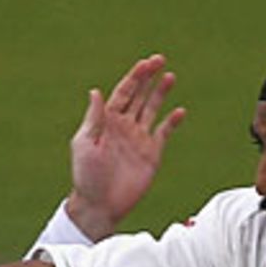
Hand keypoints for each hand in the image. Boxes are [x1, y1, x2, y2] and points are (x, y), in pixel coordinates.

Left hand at [67, 54, 185, 239]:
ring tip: (170, 77)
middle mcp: (125, 126)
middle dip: (149, 77)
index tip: (146, 64)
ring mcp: (139, 139)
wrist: (100, 206)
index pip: (124, 92)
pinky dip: (172, 122)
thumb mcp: (86, 144)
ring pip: (152, 109)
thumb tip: (96, 91)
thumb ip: (94, 118)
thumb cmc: (87, 176)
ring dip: (160, 93)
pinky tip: (179, 111)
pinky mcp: (151, 154)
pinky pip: (164, 133)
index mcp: (107, 120)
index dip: (135, 76)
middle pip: (139, 95)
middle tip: (160, 60)